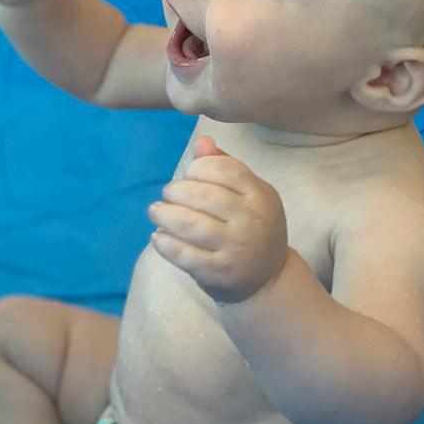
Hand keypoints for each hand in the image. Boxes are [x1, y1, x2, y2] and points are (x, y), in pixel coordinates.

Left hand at [148, 136, 288, 302]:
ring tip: (156, 212)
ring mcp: (237, 248)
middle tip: (167, 195)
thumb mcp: (248, 196)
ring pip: (190, 224)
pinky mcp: (219, 272)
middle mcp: (253, 220)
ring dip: (164, 214)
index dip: (197, 169)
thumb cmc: (250, 229)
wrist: (267, 281)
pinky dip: (164, 242)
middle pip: (202, 196)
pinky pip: (183, 254)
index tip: (188, 177)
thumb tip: (202, 142)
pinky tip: (158, 236)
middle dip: (176, 191)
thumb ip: (225, 166)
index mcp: (261, 194)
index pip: (223, 169)